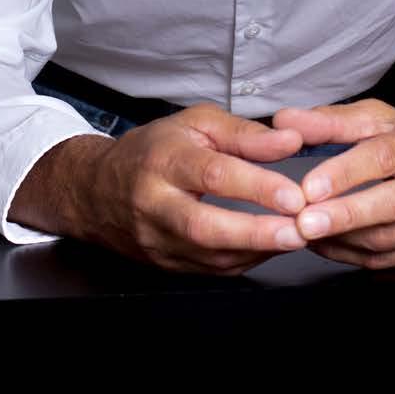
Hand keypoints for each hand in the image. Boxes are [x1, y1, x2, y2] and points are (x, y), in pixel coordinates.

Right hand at [69, 105, 308, 274]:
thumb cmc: (153, 150)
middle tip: (299, 230)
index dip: (256, 186)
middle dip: (256, 233)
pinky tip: (270, 247)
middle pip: (205, 226)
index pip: (212, 175)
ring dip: (257, 250)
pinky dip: (245, 260)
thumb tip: (291, 141)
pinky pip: (210, 269)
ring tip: (297, 238)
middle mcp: (155, 204)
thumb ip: (245, 133)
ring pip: (209, 256)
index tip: (295, 194)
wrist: (96, 190)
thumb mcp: (195, 124)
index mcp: (164, 160)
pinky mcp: (164, 264)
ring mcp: (157, 240)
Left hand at [271, 100, 394, 269]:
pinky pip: (391, 259)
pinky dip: (354, 255)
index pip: (384, 157)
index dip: (345, 173)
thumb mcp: (381, 119)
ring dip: (343, 239)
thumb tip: (286, 120)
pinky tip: (327, 245)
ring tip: (304, 233)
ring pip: (390, 238)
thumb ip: (332, 120)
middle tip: (304, 223)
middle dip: (345, 215)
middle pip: (392, 204)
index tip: (309, 186)